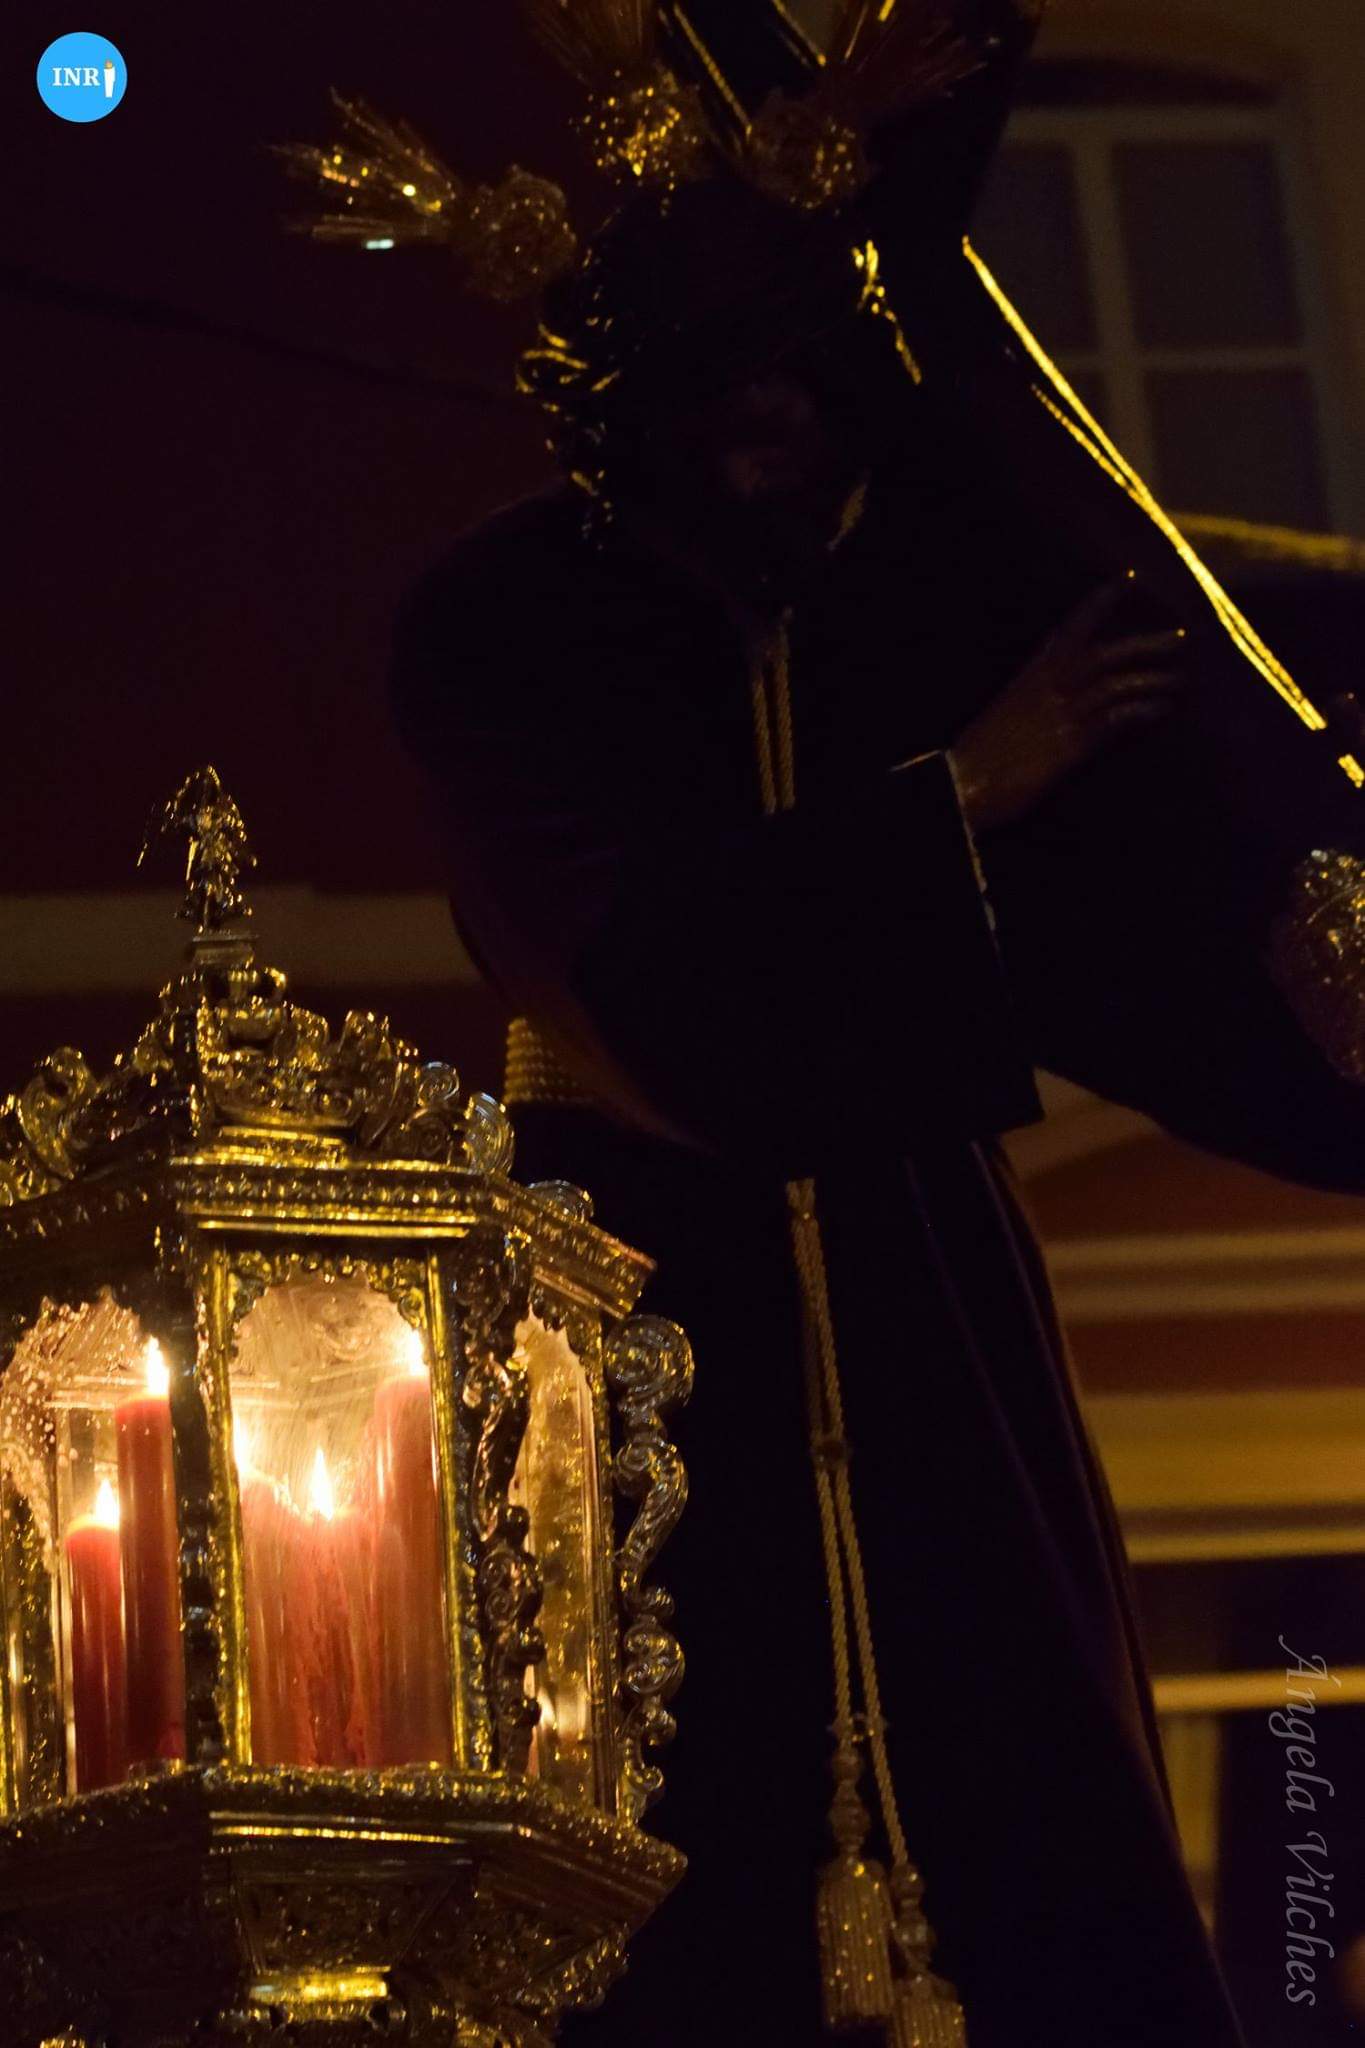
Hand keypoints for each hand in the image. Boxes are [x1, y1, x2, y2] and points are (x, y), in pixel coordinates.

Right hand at [949, 578, 1189, 834]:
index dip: (1102, 600)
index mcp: (1034, 673)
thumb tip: (1056, 683)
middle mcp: (1051, 686)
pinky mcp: (1072, 744)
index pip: (1074, 626)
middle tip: (1180, 636)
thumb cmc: (982, 750)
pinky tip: (1162, 709)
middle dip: (1146, 644)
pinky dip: (1142, 710)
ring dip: (1153, 679)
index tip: (1131, 576)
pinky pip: (1115, 719)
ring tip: (1180, 679)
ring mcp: (1063, 714)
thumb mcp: (1009, 708)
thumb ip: (1036, 691)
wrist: (963, 782)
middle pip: (1107, 654)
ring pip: (1117, 683)